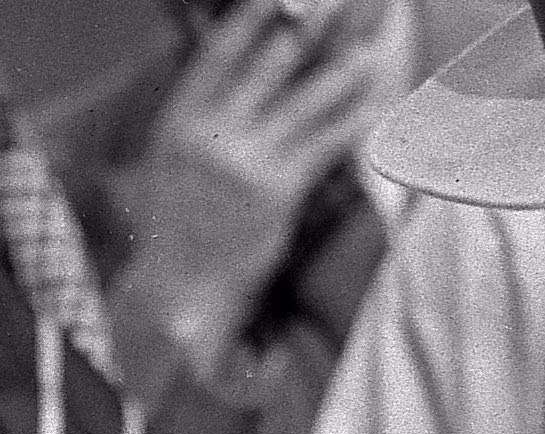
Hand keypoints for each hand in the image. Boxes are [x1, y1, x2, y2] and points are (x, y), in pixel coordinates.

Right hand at [109, 0, 382, 386]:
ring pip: (308, 98)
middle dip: (310, 25)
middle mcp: (211, 135)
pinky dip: (352, 119)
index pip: (220, 53)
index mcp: (179, 122)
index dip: (252, 17)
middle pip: (273, 61)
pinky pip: (325, 142)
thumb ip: (204, 119)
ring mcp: (246, 162)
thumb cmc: (177, 228)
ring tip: (371, 48)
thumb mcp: (170, 164)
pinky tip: (374, 102)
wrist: (174, 292)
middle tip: (339, 0)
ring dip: (345, 68)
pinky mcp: (278, 192)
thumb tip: (246, 77)